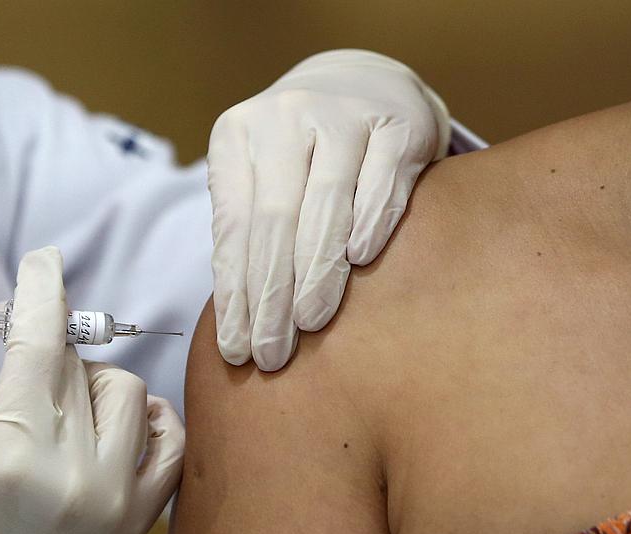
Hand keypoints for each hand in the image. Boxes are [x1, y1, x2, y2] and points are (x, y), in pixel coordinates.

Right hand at [0, 247, 184, 533]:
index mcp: (10, 455)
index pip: (38, 343)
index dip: (41, 288)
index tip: (42, 259)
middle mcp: (75, 477)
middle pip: (77, 364)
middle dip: (46, 341)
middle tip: (22, 349)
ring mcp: (116, 503)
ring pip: (126, 391)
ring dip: (89, 380)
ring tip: (53, 404)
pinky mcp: (136, 522)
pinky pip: (172, 441)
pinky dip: (149, 416)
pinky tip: (113, 420)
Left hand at [209, 49, 449, 370]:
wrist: (361, 83)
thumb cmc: (299, 155)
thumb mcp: (259, 177)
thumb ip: (248, 232)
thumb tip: (239, 321)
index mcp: (236, 135)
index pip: (232, 228)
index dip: (234, 293)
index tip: (236, 349)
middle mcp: (284, 117)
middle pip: (273, 220)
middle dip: (270, 296)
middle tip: (271, 354)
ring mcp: (342, 113)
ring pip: (325, 203)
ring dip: (316, 271)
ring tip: (308, 324)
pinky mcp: (398, 121)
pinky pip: (381, 180)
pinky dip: (370, 222)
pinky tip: (360, 263)